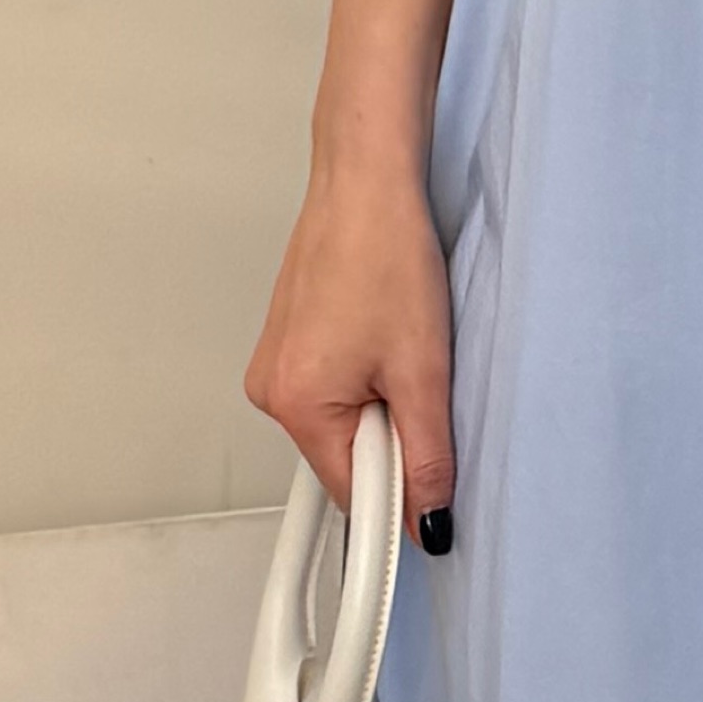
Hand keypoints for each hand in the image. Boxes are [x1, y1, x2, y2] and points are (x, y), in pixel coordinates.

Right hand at [242, 149, 457, 545]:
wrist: (365, 181)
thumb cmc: (385, 254)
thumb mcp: (423, 370)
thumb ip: (427, 456)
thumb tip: (429, 520)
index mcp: (297, 404)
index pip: (350, 495)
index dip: (397, 499)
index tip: (431, 501)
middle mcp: (270, 391)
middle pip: (344, 460)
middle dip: (391, 438)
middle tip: (421, 382)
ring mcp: (273, 366)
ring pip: (341, 424)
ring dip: (380, 404)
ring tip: (400, 346)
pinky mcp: (287, 344)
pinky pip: (331, 391)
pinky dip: (365, 378)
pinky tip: (384, 335)